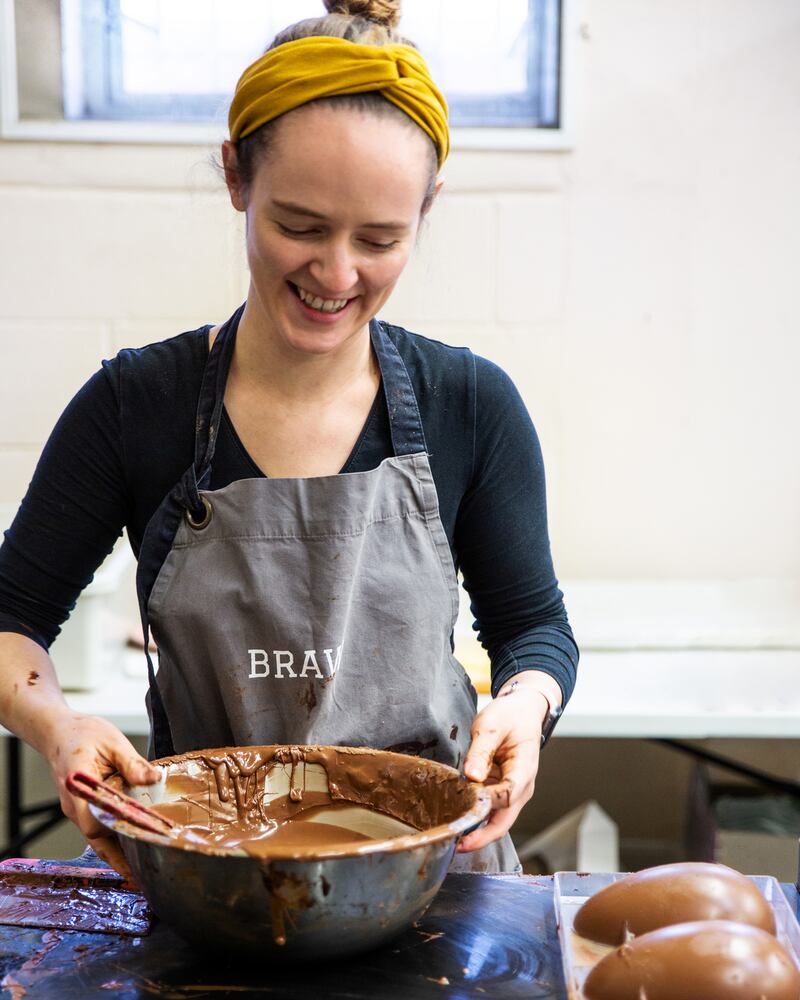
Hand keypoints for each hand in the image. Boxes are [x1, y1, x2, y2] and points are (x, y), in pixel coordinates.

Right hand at [40, 708, 159, 879]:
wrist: (59, 732)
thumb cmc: (83, 733)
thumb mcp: (112, 742)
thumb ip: (132, 762)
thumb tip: (153, 779)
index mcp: (78, 784)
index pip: (93, 821)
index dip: (115, 835)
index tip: (137, 846)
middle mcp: (74, 803)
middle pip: (96, 836)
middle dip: (118, 855)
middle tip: (143, 871)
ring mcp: (76, 808)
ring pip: (96, 835)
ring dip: (116, 849)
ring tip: (141, 866)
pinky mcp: (82, 808)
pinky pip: (97, 827)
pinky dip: (113, 837)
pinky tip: (131, 844)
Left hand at [457, 672, 558, 853]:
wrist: (523, 712)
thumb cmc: (511, 717)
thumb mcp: (491, 726)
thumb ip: (480, 751)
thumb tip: (472, 775)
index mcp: (524, 769)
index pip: (508, 795)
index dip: (488, 805)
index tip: (466, 812)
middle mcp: (522, 787)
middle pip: (505, 820)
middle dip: (483, 836)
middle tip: (458, 845)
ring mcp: (513, 791)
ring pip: (497, 819)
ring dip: (477, 828)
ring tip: (452, 832)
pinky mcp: (503, 791)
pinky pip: (490, 809)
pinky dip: (475, 815)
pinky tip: (457, 817)